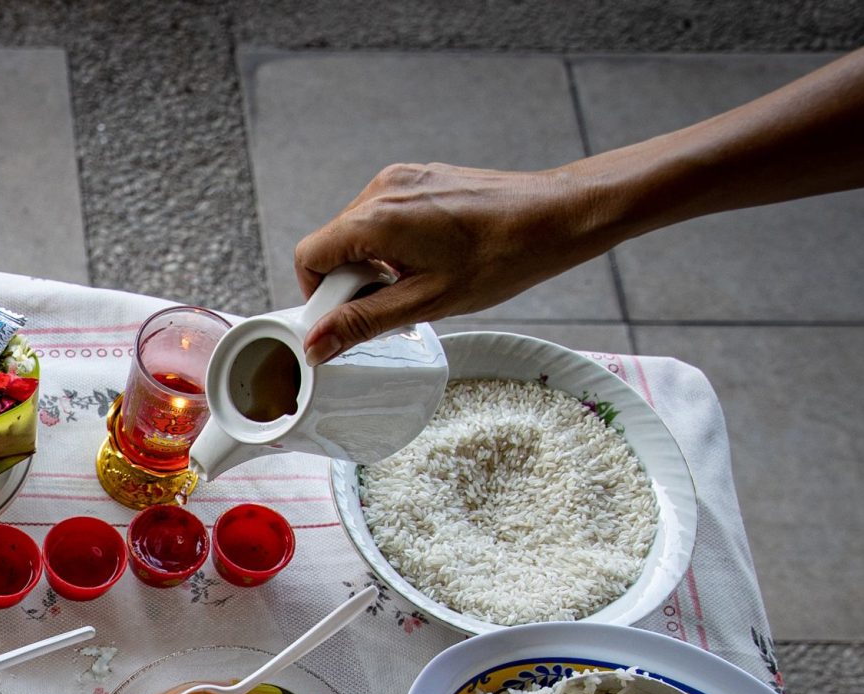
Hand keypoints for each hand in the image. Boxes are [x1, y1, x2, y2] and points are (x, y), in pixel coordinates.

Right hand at [292, 162, 608, 360]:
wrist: (555, 217)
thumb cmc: (501, 257)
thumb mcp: (425, 303)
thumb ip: (362, 322)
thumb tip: (316, 345)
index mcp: (375, 219)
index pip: (309, 256)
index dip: (318, 294)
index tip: (347, 316)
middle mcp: (382, 189)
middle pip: (333, 244)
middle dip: (350, 280)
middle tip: (392, 303)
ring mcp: (402, 179)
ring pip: (358, 232)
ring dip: (373, 263)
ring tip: (417, 280)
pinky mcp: (420, 178)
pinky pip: (384, 216)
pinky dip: (391, 244)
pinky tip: (430, 259)